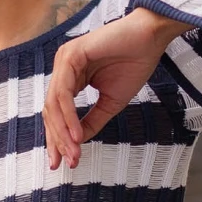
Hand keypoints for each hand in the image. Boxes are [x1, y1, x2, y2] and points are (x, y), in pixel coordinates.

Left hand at [42, 7, 193, 169]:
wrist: (150, 39)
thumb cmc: (134, 64)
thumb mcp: (111, 102)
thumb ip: (92, 120)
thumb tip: (78, 142)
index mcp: (70, 77)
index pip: (57, 113)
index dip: (58, 139)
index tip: (64, 162)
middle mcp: (63, 68)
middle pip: (51, 111)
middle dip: (57, 140)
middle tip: (67, 162)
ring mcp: (64, 60)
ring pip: (54, 104)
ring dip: (63, 132)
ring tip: (74, 152)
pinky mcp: (71, 55)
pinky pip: (64, 93)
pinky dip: (68, 115)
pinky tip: (76, 134)